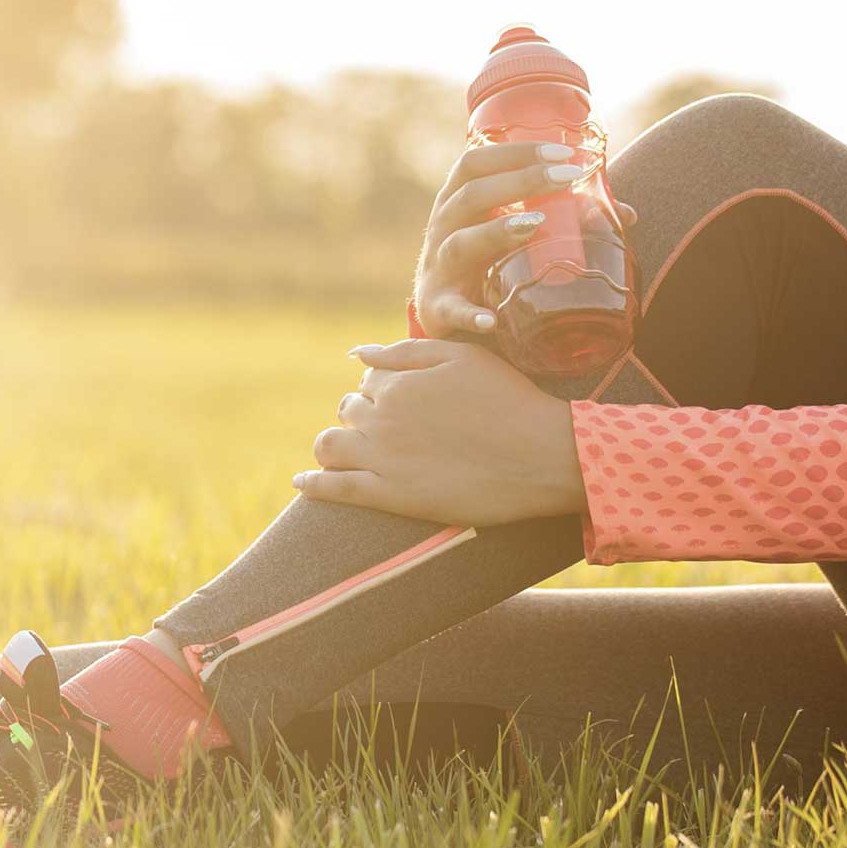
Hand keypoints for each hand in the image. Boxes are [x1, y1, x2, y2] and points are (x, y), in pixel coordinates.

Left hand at [293, 339, 586, 526]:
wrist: (544, 455)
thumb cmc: (509, 400)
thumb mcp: (462, 358)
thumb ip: (404, 352)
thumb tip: (354, 353)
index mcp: (397, 383)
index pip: (366, 382)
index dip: (383, 391)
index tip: (406, 405)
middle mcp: (382, 418)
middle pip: (348, 411)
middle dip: (362, 416)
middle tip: (393, 431)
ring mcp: (382, 458)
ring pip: (330, 445)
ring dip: (334, 444)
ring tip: (348, 451)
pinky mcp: (389, 495)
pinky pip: (334, 488)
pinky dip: (313, 483)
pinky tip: (303, 481)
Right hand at [414, 142, 637, 337]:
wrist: (443, 316)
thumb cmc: (486, 263)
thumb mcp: (514, 235)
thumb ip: (562, 220)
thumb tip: (626, 214)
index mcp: (458, 204)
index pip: (476, 164)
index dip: (516, 153)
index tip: (562, 152)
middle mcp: (443, 229)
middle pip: (471, 195)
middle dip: (519, 181)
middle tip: (564, 178)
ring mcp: (438, 268)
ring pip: (459, 244)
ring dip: (495, 232)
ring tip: (533, 226)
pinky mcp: (438, 308)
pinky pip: (450, 309)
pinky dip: (468, 314)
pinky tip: (490, 320)